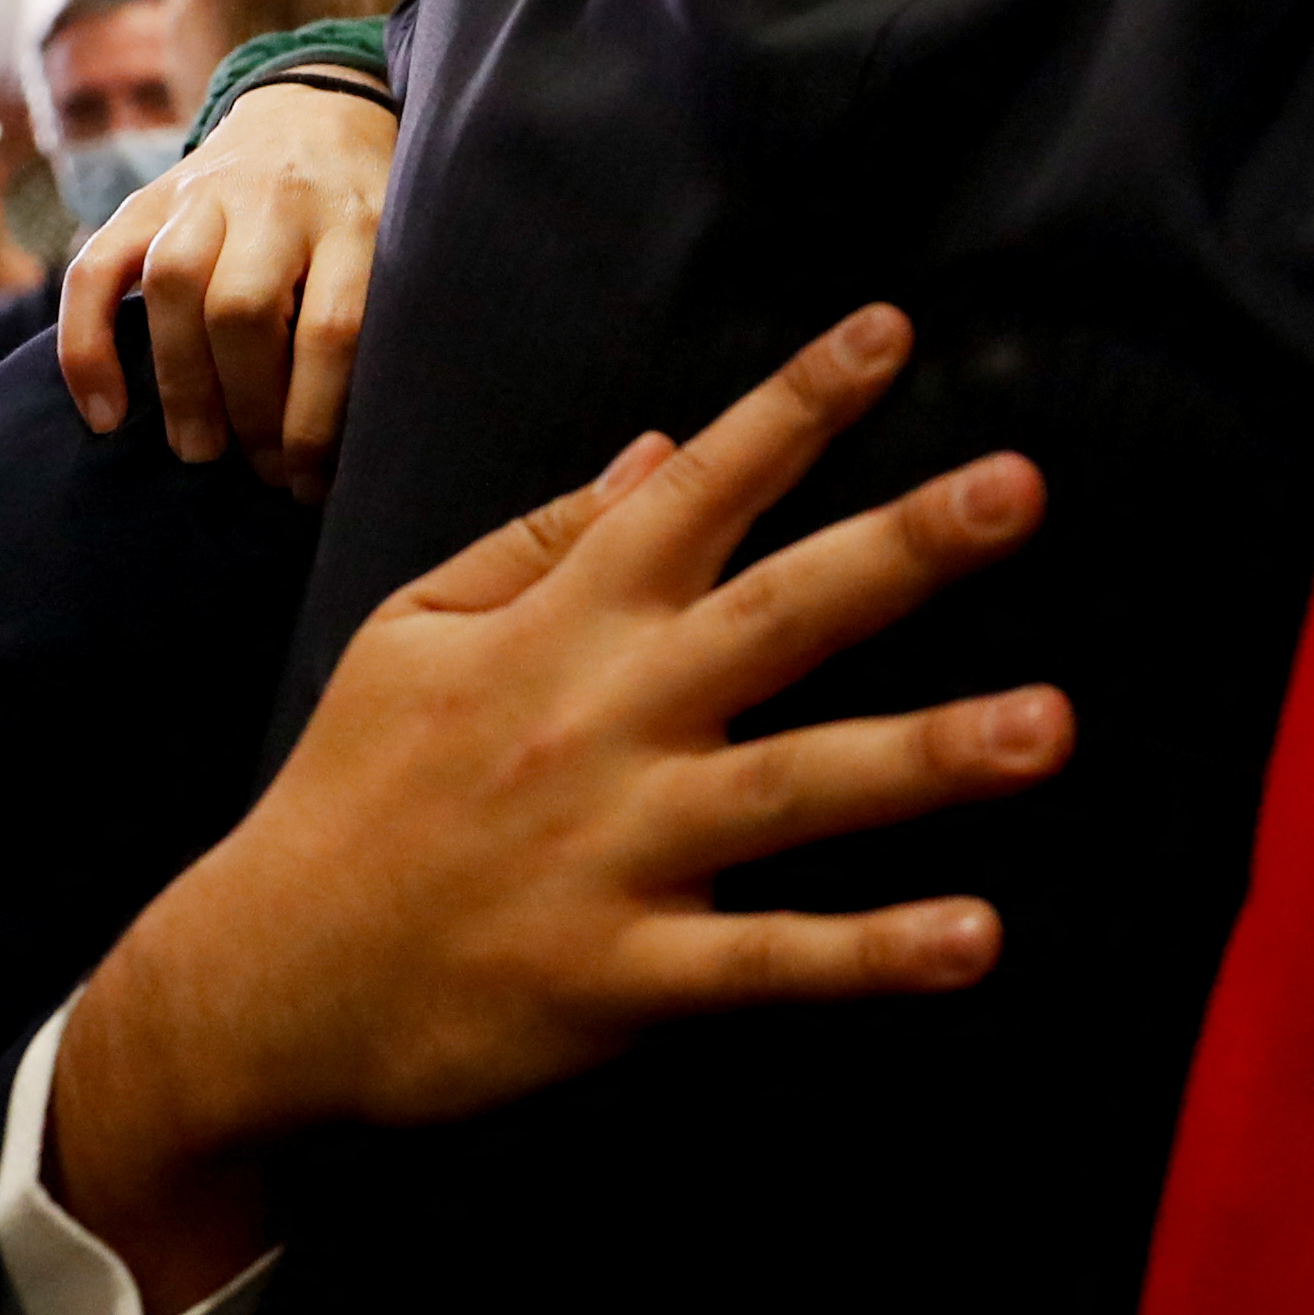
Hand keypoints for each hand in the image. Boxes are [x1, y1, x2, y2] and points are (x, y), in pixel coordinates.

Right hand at [51, 304, 1073, 1314]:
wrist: (260, 983)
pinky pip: (769, 963)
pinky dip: (871, 955)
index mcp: (564, 628)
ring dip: (928, 756)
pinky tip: (977, 938)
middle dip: (903, 548)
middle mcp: (607, 719)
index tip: (893, 331)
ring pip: (798, 788)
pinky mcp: (621, 976)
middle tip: (1022, 487)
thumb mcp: (418, 632)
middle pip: (777, 614)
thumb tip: (661, 444)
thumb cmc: (358, 793)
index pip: (695, 491)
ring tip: (1053, 724)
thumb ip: (545, 539)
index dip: (793, 408)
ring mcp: (618, 848)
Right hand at [60, 77, 398, 489]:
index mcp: (358, 220)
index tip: (311, 481)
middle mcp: (278, 200)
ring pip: (172, 285)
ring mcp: (206, 193)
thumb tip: (364, 445)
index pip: (332, 328)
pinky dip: (87, 346)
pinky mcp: (148, 198)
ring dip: (180, 383)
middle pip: (243, 309)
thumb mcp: (402, 248)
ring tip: (199, 452)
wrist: (316, 108)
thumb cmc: (369, 209)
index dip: (317, 418)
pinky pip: (96, 268)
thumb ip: (379, 319)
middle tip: (259, 471)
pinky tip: (104, 414)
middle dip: (249, 408)